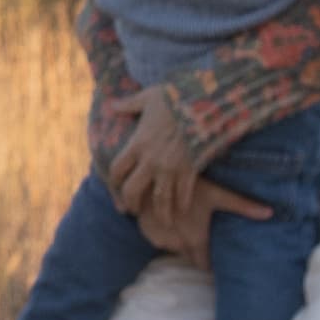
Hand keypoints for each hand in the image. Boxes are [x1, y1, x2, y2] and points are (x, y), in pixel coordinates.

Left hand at [103, 94, 270, 259]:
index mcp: (138, 144)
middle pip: (132, 190)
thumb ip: (130, 104)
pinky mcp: (189, 171)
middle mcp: (151, 160)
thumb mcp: (149, 98)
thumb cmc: (176, 98)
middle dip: (131, 203)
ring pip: (159, 200)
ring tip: (161, 221)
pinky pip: (183, 195)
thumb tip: (113, 104)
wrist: (206, 104)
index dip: (114, 180)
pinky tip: (182, 212)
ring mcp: (170, 168)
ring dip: (159, 213)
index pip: (117, 169)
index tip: (116, 185)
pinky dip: (181, 205)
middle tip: (133, 210)